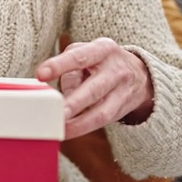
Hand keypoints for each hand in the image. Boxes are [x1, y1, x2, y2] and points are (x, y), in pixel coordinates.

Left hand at [35, 37, 153, 139]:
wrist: (140, 74)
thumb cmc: (101, 62)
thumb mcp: (87, 53)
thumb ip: (69, 70)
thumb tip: (55, 95)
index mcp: (102, 49)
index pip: (79, 57)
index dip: (59, 65)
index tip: (40, 74)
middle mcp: (115, 70)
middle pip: (94, 89)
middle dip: (74, 103)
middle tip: (56, 113)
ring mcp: (121, 92)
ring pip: (101, 112)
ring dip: (78, 124)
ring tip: (59, 129)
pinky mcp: (121, 110)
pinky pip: (101, 122)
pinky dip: (82, 128)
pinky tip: (67, 132)